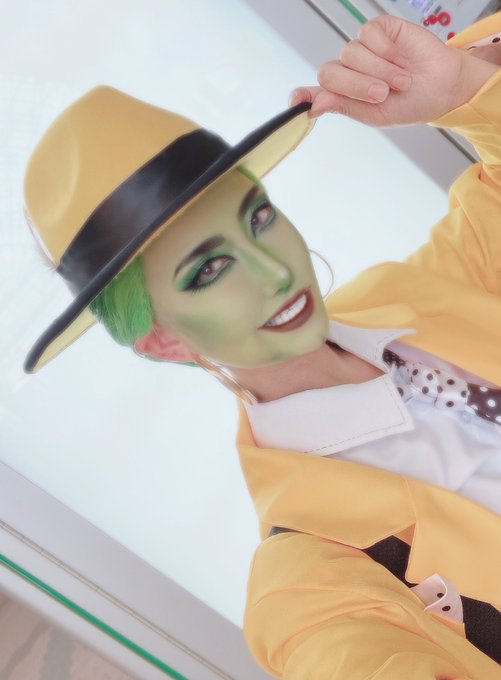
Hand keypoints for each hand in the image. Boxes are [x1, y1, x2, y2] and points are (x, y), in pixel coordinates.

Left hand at [290, 15, 498, 126]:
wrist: (442, 87)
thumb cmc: (409, 103)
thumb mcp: (375, 114)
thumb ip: (343, 105)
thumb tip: (313, 104)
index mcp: (342, 96)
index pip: (314, 94)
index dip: (302, 97)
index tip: (295, 103)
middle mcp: (347, 72)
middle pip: (330, 73)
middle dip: (356, 85)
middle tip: (383, 94)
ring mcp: (360, 50)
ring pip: (351, 54)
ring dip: (378, 69)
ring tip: (400, 79)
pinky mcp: (377, 30)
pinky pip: (368, 35)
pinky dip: (385, 50)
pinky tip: (400, 58)